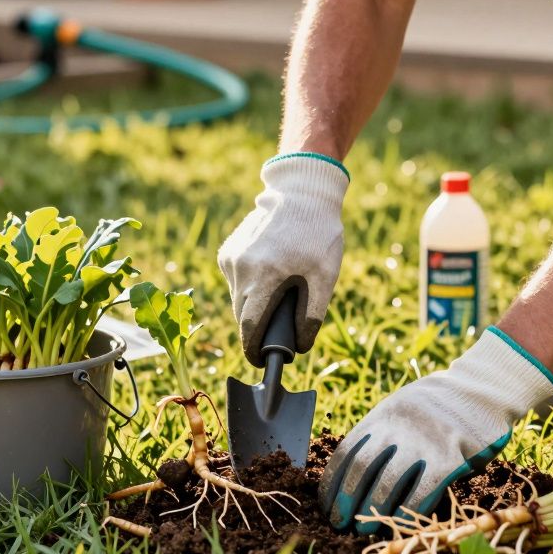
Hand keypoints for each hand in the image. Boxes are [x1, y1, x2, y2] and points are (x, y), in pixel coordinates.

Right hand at [218, 153, 349, 366]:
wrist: (302, 193)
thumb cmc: (318, 235)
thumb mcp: (324, 276)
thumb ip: (312, 315)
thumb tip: (300, 346)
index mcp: (264, 277)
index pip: (249, 327)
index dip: (253, 349)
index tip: (260, 360)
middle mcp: (240, 268)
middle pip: (241, 314)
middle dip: (256, 327)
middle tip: (278, 328)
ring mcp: (231, 258)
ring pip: (237, 297)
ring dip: (253, 304)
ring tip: (279, 293)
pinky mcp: (228, 250)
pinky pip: (235, 279)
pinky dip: (249, 285)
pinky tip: (270, 272)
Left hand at [319, 327, 552, 531]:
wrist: (483, 389)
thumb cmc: (439, 405)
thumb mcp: (401, 407)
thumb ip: (380, 432)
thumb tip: (353, 471)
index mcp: (381, 415)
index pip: (346, 452)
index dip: (332, 482)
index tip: (325, 504)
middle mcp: (397, 427)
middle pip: (361, 469)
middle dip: (346, 500)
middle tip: (339, 522)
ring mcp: (424, 442)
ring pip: (388, 483)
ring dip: (372, 511)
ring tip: (363, 529)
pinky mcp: (450, 457)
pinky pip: (422, 491)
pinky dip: (406, 511)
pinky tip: (398, 525)